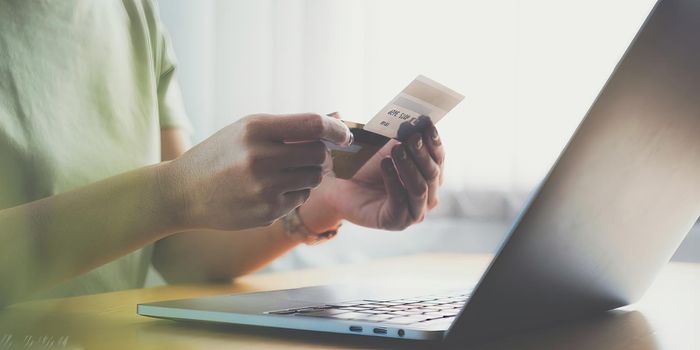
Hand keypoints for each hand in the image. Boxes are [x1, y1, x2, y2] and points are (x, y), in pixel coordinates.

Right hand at [161, 113, 351, 230]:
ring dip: (308, 174)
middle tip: (310, 155)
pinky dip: (295, 193)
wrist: (184, 192)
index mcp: (256, 128)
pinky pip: (300, 199)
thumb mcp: (247, 129)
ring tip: (284, 172)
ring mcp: (264, 187)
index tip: (344, 135)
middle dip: (321, 155)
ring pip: (313, 178)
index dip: (336, 129)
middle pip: (319, 154)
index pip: (313, 124)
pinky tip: (272, 189)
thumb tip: (335, 119)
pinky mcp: (267, 211)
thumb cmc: (221, 155)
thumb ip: (290, 126)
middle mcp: (261, 157)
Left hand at [301, 116, 444, 231]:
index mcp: (429, 172)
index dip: (435, 141)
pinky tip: (384, 165)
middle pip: (433, 172)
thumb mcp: (381, 142)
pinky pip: (401, 202)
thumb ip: (398, 129)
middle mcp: (428, 193)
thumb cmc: (363, 161)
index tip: (427, 124)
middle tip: (411, 137)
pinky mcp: (397, 222)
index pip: (439, 156)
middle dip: (423, 153)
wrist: (336, 183)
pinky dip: (394, 182)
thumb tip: (414, 112)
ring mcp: (415, 210)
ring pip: (420, 188)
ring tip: (396, 150)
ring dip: (409, 167)